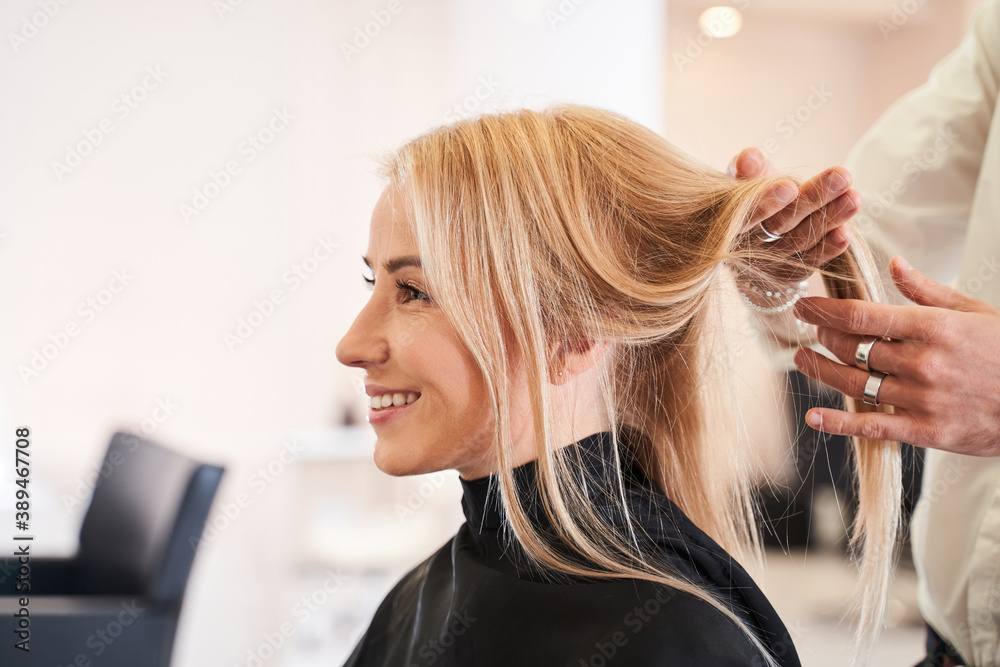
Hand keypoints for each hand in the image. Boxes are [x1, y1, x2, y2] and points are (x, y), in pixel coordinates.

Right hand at [730, 147, 860, 284]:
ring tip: (854, 197)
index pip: (744, 215)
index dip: (764, 203)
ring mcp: (769, 264)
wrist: (749, 237)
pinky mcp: (789, 275)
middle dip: (812, 200)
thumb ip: (748, 168)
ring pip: (801, 241)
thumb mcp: (743, 181)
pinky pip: (810, 262)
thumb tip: (750, 156)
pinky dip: (829, 249)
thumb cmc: (749, 199)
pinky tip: (847, 233)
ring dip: (830, 218)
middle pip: (779, 225)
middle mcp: (747, 247)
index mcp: (729, 221)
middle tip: (842, 176)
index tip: (789, 187)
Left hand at [792, 256, 999, 455]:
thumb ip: (928, 291)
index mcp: (933, 328)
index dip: (823, 309)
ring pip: (854, 384)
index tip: (803, 304)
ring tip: (802, 360)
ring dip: (821, 372)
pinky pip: (872, 427)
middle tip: (811, 329)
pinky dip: (838, 423)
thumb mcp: (974, 312)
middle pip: (852, 348)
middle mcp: (922, 362)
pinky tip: (814, 417)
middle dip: (824, 336)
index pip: (861, 316)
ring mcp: (922, 399)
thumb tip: (894, 265)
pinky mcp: (925, 431)